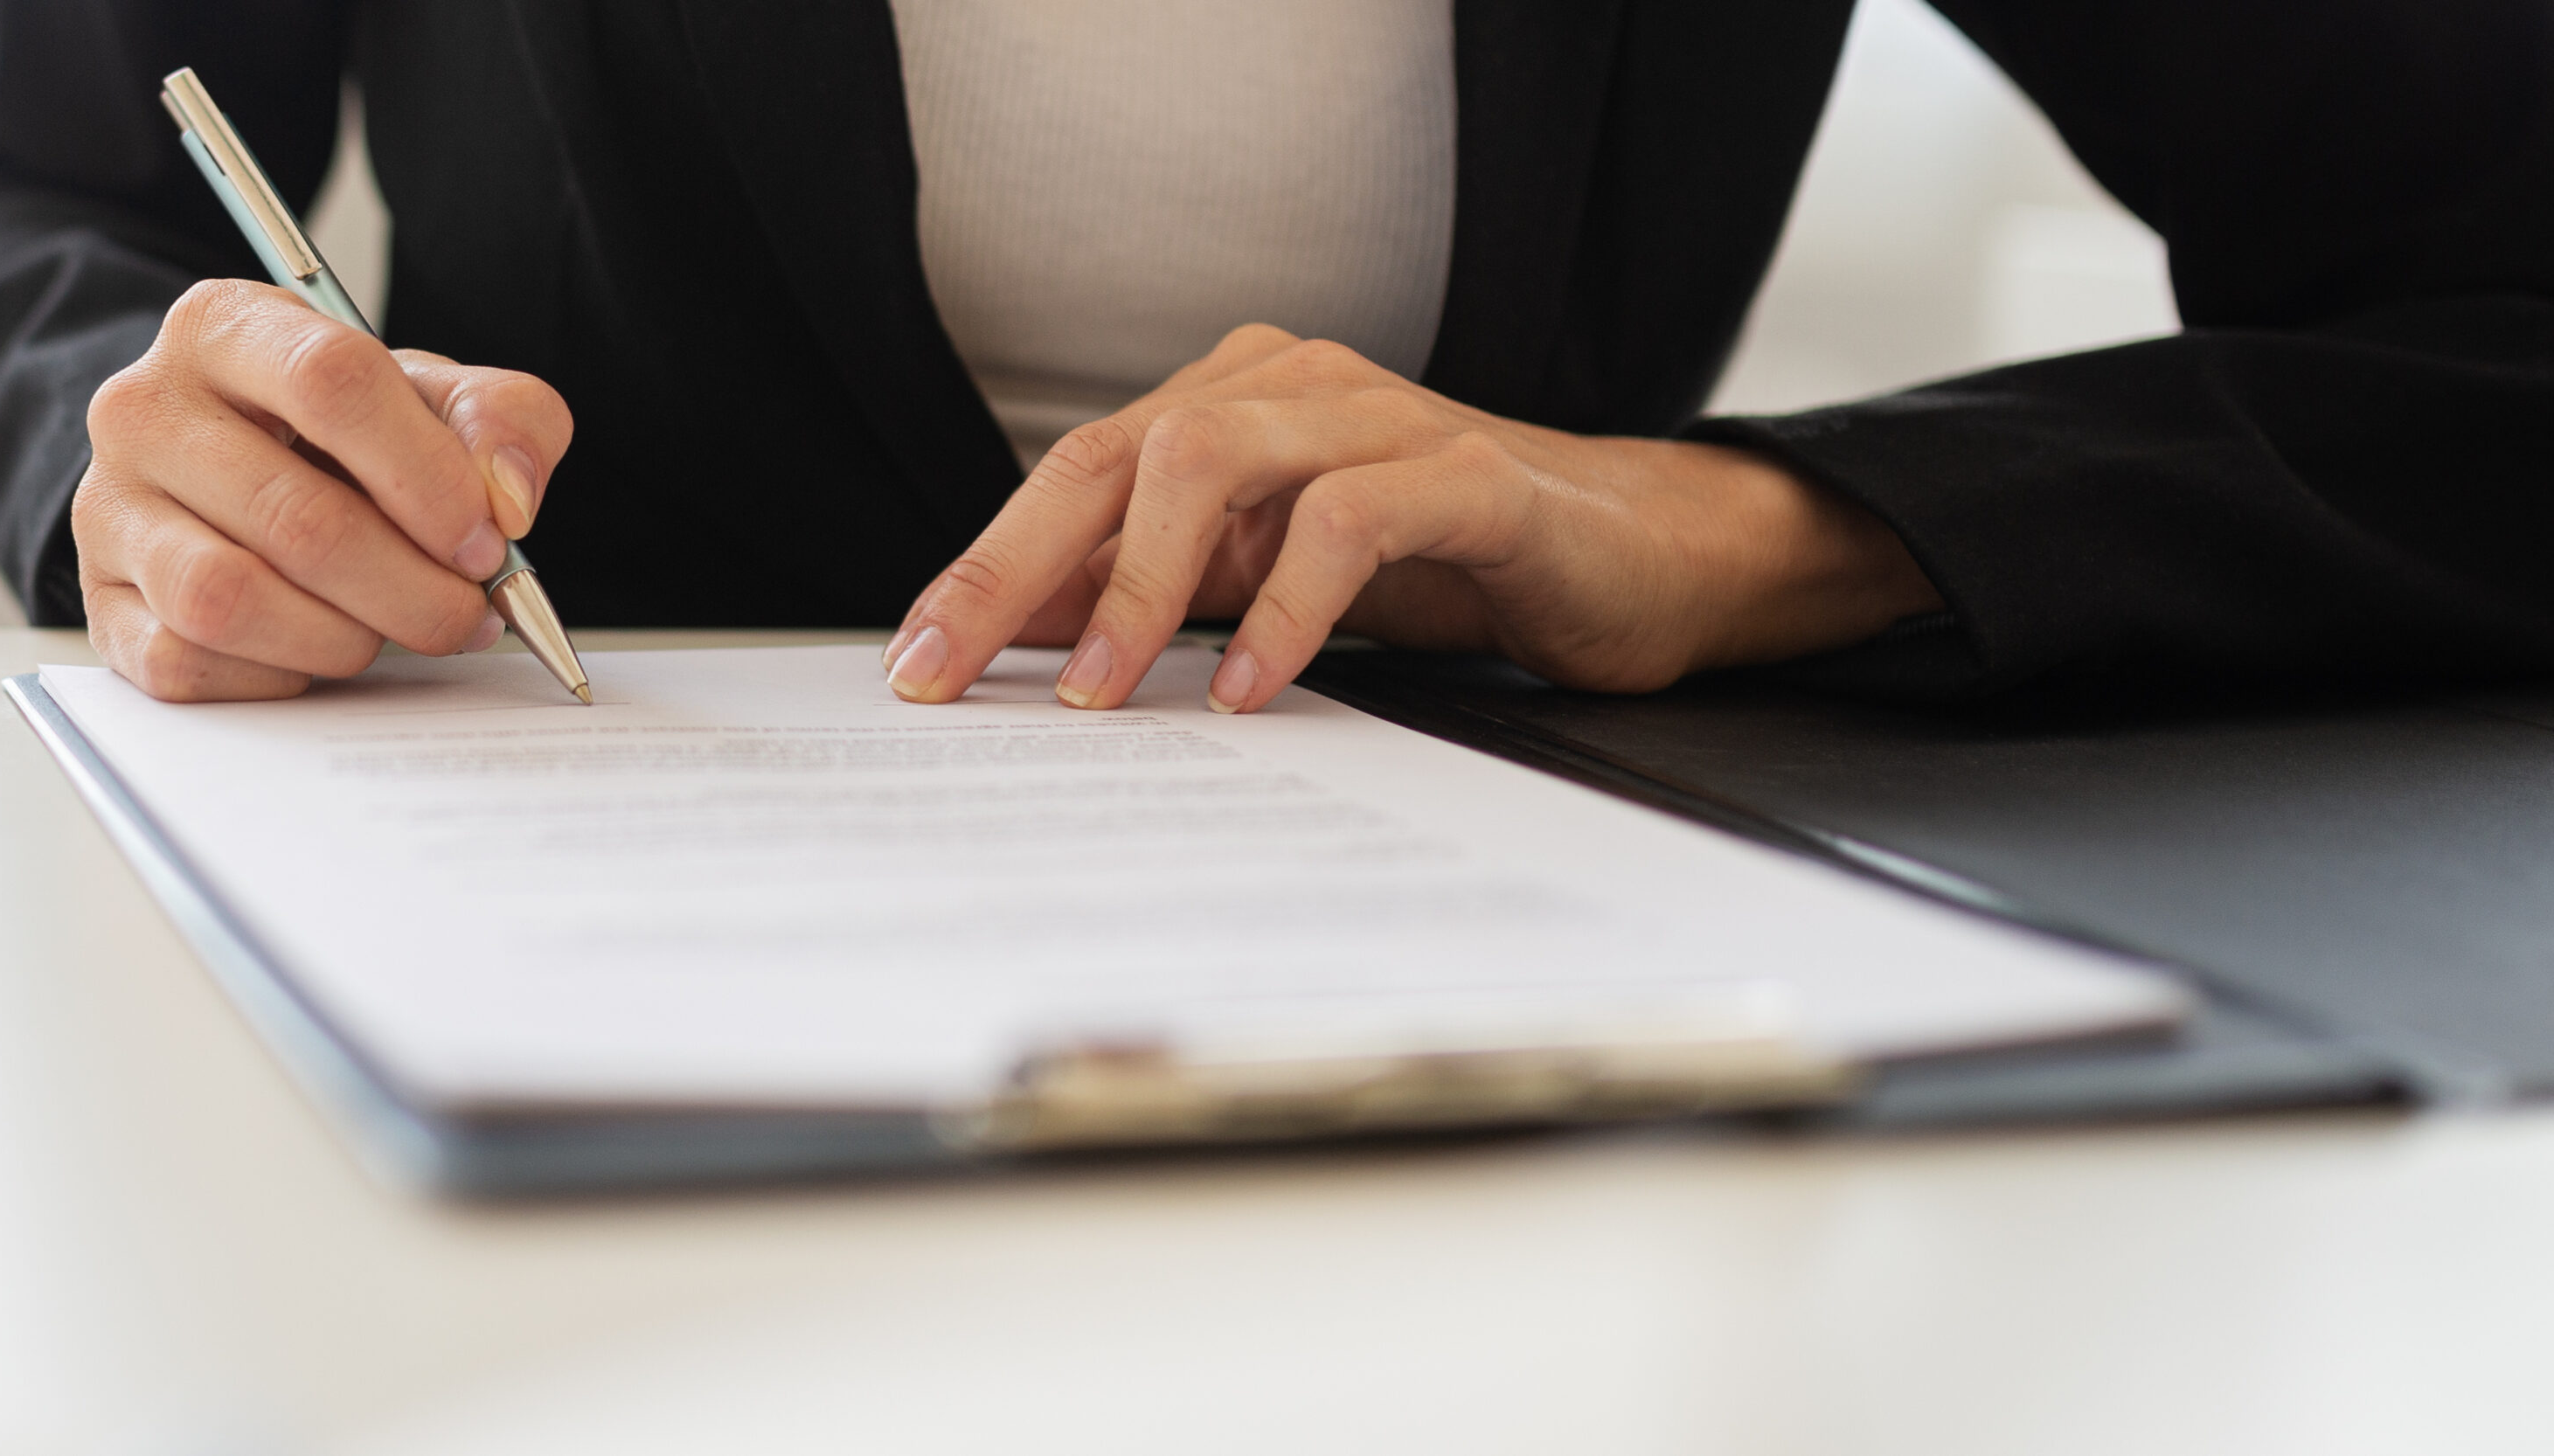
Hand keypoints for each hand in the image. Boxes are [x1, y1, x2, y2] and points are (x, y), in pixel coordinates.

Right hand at [77, 279, 571, 699]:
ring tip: (384, 631)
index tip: (485, 539)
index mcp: (224, 325)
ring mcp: (108, 510)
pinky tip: (309, 651)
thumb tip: (506, 500)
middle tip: (464, 614)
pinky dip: (271, 675)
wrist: (234, 476)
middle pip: (292, 514)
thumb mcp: (430, 398)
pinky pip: (185, 663)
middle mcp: (143, 408)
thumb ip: (500, 422)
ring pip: (227, 598)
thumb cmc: (337, 436)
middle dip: (407, 587)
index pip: (330, 382)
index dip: (427, 475)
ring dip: (338, 637)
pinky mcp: (99, 604)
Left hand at [880, 325, 1940, 710]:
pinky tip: (1250, 688)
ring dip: (1136, 586)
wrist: (1636, 558)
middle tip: (953, 674)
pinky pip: (1351, 516)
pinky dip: (1286, 605)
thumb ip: (1164, 601)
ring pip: (1211, 461)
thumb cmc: (1445, 571)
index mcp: (1233, 405)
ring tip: (1100, 696)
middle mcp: (1291, 388)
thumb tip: (1022, 655)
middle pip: (1114, 454)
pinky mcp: (1469, 475)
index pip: (1076, 473)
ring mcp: (1380, 419)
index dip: (987, 564)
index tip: (917, 664)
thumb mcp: (1272, 586)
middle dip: (1016, 570)